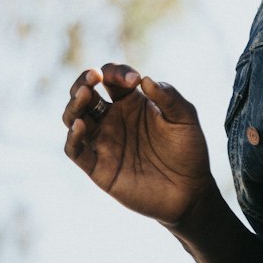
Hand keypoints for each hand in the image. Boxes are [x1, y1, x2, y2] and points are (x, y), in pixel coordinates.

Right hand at [62, 64, 213, 225]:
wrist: (189, 191)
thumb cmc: (188, 150)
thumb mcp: (185, 118)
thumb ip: (169, 97)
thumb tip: (145, 79)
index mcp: (131, 103)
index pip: (111, 78)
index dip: (116, 72)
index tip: (134, 80)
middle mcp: (112, 119)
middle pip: (85, 93)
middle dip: (84, 81)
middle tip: (94, 76)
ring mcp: (103, 142)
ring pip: (74, 117)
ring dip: (74, 104)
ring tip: (84, 94)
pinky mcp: (98, 167)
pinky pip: (75, 150)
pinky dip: (72, 137)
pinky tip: (81, 125)